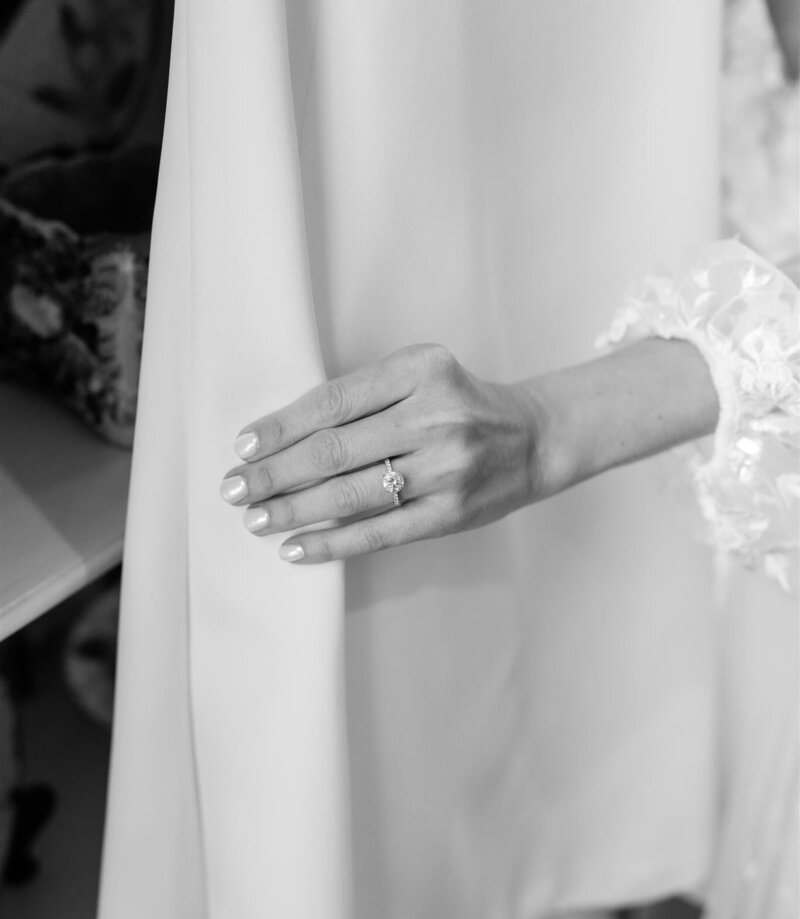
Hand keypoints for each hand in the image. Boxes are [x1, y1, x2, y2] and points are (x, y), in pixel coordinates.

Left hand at [220, 344, 540, 563]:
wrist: (533, 438)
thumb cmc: (460, 404)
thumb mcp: (420, 376)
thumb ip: (365, 397)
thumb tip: (282, 437)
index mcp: (421, 370)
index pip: (334, 400)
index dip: (282, 426)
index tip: (244, 445)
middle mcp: (435, 416)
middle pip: (334, 449)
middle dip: (274, 472)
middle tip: (234, 488)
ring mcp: (446, 468)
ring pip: (349, 494)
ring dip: (292, 509)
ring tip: (255, 519)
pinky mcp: (451, 513)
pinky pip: (379, 533)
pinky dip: (331, 543)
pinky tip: (296, 548)